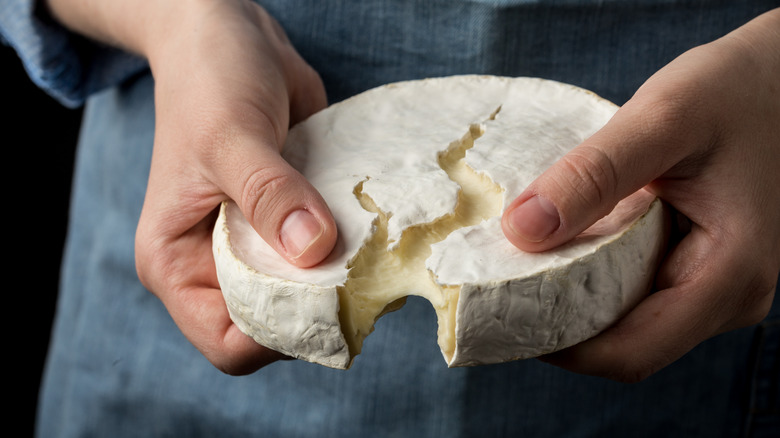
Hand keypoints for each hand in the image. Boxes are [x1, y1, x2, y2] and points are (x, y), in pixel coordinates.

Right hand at [47, 0, 337, 373]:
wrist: (232, 40)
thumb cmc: (210, 83)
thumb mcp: (231, 137)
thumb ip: (269, 195)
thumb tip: (314, 249)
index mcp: (177, 263)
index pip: (227, 341)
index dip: (277, 335)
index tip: (327, 299)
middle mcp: (215, 265)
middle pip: (275, 324)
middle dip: (318, 309)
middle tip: (364, 274)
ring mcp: (258, 246)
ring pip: (308, 294)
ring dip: (343, 278)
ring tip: (373, 249)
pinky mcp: (293, 222)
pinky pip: (327, 255)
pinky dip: (353, 249)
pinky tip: (375, 228)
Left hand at [502, 9, 779, 381]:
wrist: (777, 76)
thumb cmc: (733, 90)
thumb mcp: (663, 118)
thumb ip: (594, 174)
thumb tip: (521, 230)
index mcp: (730, 275)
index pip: (632, 352)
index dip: (561, 347)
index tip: (503, 315)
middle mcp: (730, 296)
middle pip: (628, 345)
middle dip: (560, 327)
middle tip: (499, 291)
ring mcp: (716, 286)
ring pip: (631, 323)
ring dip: (575, 304)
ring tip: (521, 269)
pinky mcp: (700, 267)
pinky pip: (639, 293)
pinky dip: (595, 280)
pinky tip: (562, 250)